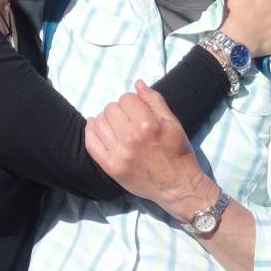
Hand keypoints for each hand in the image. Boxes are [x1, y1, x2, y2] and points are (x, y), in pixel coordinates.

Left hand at [85, 80, 211, 217]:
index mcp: (147, 124)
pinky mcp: (111, 167)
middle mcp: (130, 138)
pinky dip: (91, 131)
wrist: (179, 187)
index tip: (137, 109)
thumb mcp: (173, 123)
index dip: (133, 101)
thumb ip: (154, 101)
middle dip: (120, 110)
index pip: (127, 98)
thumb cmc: (178, 153)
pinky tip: (95, 127)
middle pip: (111, 108)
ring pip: (99, 122)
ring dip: (106, 119)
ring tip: (116, 125)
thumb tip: (137, 83)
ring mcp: (118, 154)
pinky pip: (91, 143)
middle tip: (128, 119)